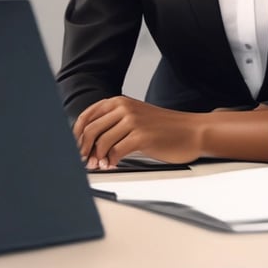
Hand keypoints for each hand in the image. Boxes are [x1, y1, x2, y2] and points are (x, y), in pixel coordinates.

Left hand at [73, 96, 203, 168]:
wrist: (191, 131)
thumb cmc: (164, 128)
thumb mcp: (136, 117)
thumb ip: (114, 123)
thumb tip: (89, 142)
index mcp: (119, 101)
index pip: (87, 116)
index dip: (77, 135)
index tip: (76, 149)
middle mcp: (124, 107)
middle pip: (91, 129)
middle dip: (83, 149)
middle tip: (85, 162)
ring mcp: (133, 120)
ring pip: (101, 142)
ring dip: (97, 158)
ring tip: (101, 166)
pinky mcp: (141, 136)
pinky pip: (115, 152)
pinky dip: (110, 162)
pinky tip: (113, 166)